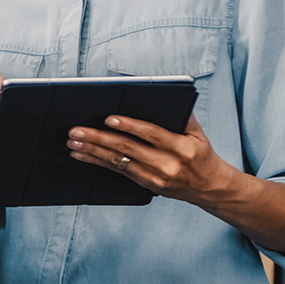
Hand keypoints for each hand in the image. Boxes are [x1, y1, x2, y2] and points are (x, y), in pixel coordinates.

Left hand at [65, 115, 235, 206]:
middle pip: (128, 149)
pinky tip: (82, 154)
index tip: (109, 118)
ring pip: (118, 162)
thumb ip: (182, 115)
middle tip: (76, 131)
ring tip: (73, 142)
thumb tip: (161, 95)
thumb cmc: (202, 154)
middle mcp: (168, 164)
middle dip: (99, 138)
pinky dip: (97, 162)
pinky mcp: (147, 185)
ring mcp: (156, 178)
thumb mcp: (198, 133)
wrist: (211, 188)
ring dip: (93, 151)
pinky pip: (118, 172)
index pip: (151, 134)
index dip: (129, 126)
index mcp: (181, 147)